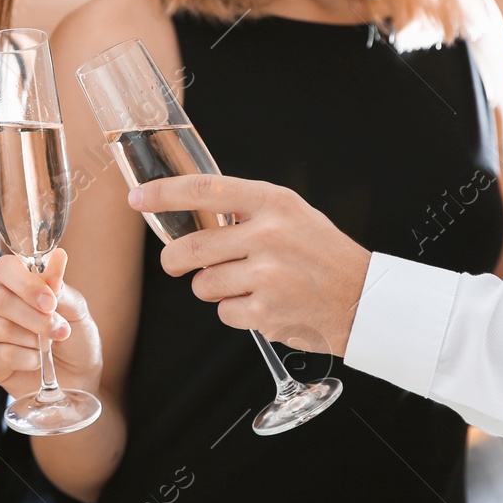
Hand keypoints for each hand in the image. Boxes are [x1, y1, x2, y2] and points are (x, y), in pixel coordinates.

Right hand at [0, 248, 102, 398]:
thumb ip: (60, 287)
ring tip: (51, 346)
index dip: (26, 284)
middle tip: (59, 330)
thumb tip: (58, 256)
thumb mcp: (76, 310)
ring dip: (34, 340)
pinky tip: (37, 361)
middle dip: (35, 318)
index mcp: (15, 282)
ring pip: (0, 328)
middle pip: (0, 300)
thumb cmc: (75, 339)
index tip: (50, 302)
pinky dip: (25, 359)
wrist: (78, 378)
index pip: (6, 268)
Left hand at [128, 175, 369, 357]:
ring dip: (212, 288)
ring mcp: (267, 275)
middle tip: (174, 263)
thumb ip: (247, 210)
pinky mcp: (266, 311)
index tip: (138, 198)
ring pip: (204, 283)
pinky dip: (235, 312)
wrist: (363, 299)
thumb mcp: (292, 214)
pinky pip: (224, 312)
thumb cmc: (323, 254)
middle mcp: (268, 235)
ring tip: (244, 285)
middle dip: (174, 259)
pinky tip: (262, 304)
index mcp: (272, 202)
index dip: (164, 194)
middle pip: (192, 247)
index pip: (204, 190)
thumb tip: (192, 210)